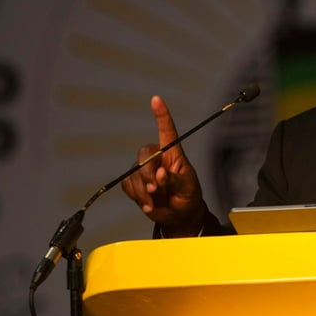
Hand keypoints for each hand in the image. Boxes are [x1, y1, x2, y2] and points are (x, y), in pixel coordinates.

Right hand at [120, 95, 207, 235]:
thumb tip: (160, 175)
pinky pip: (128, 185)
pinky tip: (148, 204)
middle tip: (155, 188)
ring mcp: (144, 171)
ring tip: (155, 201)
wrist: (178, 216)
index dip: (162, 115)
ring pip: (134, 174)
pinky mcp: (134, 183)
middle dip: (147, 173)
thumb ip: (175, 180)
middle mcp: (157, 158)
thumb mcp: (187, 187)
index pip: (167, 130)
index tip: (156, 99)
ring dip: (143, 190)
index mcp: (173, 154)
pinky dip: (137, 197)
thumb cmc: (188, 196)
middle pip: (144, 154)